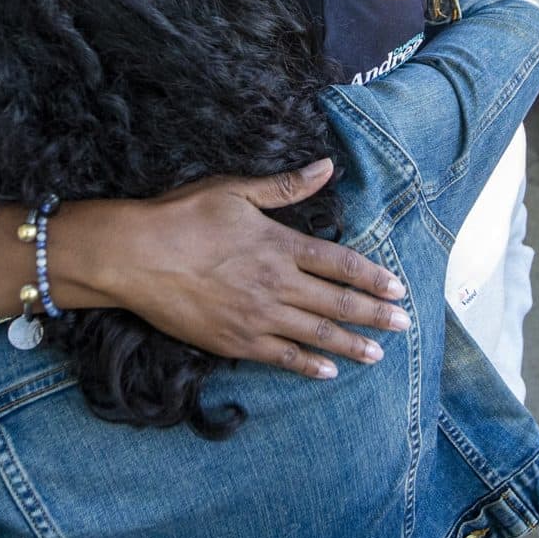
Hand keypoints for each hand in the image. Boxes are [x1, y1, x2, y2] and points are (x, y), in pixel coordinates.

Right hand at [56, 159, 410, 378]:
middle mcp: (276, 284)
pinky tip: (329, 371)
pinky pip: (281, 357)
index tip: (398, 288)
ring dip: (352, 345)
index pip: (340, 264)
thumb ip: (286, 186)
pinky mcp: (234, 341)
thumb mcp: (235, 191)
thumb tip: (327, 166)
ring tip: (379, 353)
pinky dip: (308, 366)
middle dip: (374, 315)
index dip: (372, 277)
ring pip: (316, 335)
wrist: (134, 257)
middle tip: (404, 324)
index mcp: (280, 245)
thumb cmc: (181, 217)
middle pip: (337, 304)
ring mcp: (257, 317)